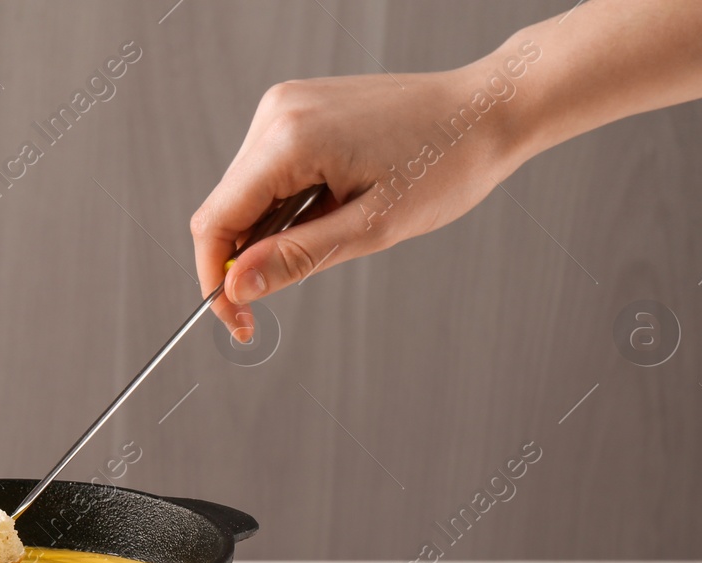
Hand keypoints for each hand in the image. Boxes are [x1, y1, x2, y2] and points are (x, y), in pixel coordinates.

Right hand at [191, 58, 532, 339]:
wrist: (487, 110)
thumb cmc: (445, 164)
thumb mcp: (371, 227)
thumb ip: (296, 258)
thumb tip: (236, 287)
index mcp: (290, 138)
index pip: (216, 220)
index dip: (214, 278)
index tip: (236, 319)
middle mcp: (277, 112)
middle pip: (225, 206)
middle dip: (242, 259)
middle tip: (277, 300)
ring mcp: (286, 105)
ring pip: (245, 191)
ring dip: (267, 231)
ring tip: (332, 232)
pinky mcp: (299, 107)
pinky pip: (267, 169)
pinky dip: (285, 204)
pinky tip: (331, 205)